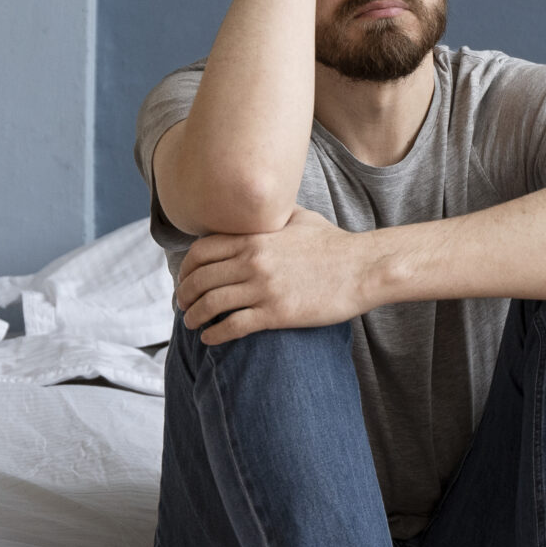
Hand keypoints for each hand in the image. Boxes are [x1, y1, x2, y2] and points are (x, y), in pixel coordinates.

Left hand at [175, 208, 378, 343]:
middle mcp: (253, 260)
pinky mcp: (277, 313)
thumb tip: (264, 207)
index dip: (186, 268)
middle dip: (184, 294)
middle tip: (182, 305)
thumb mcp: (301, 218)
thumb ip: (274, 214)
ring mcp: (263, 287)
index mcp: (254, 237)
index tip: (184, 279)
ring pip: (211, 303)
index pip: (202, 251)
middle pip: (200, 278)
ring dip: (194, 316)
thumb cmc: (335, 244)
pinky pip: (233, 326)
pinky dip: (215, 334)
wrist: (363, 268)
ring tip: (191, 324)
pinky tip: (209, 339)